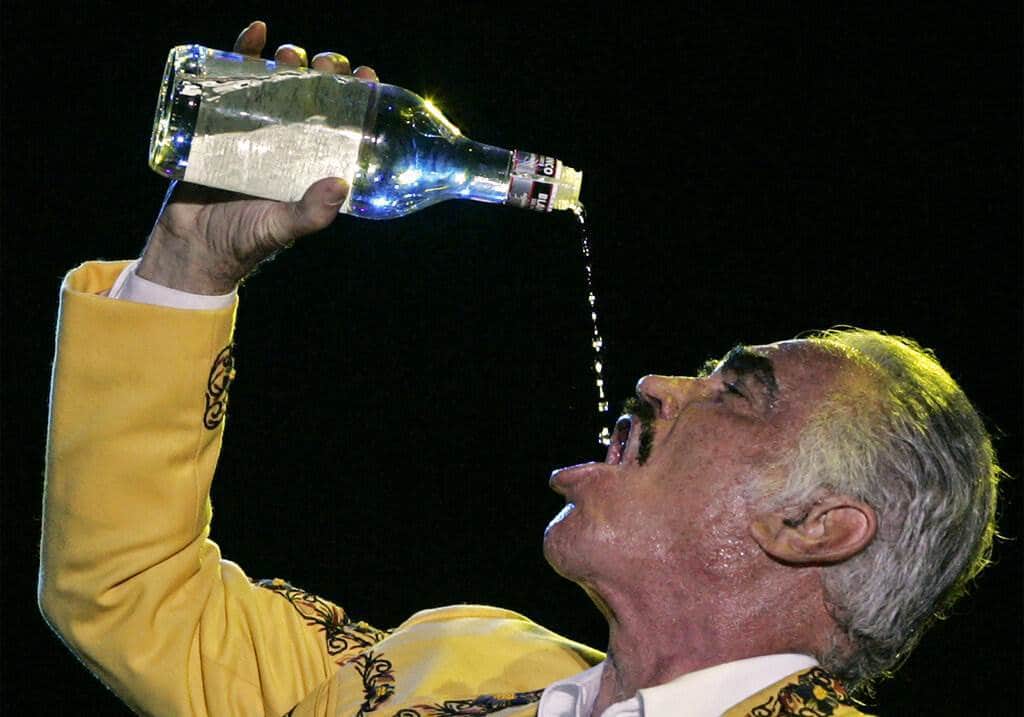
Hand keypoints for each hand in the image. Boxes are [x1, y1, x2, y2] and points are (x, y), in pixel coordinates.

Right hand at [136, 21, 379, 293]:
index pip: (345, 125)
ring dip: (289, 61)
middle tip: (326, 64)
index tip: (366, 77)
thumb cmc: (242, 241)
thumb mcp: (281, 227)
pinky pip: (233, 81)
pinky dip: (243, 51)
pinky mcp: (220, 123)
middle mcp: (290, 145)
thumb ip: (310, 213)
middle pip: (314, 97)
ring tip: (291, 55)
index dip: (358, 98)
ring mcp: (256, 132)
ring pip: (279, 84)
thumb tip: (341, 183)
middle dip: (325, 74)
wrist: (189, 246)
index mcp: (313, 166)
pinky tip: (255, 32)